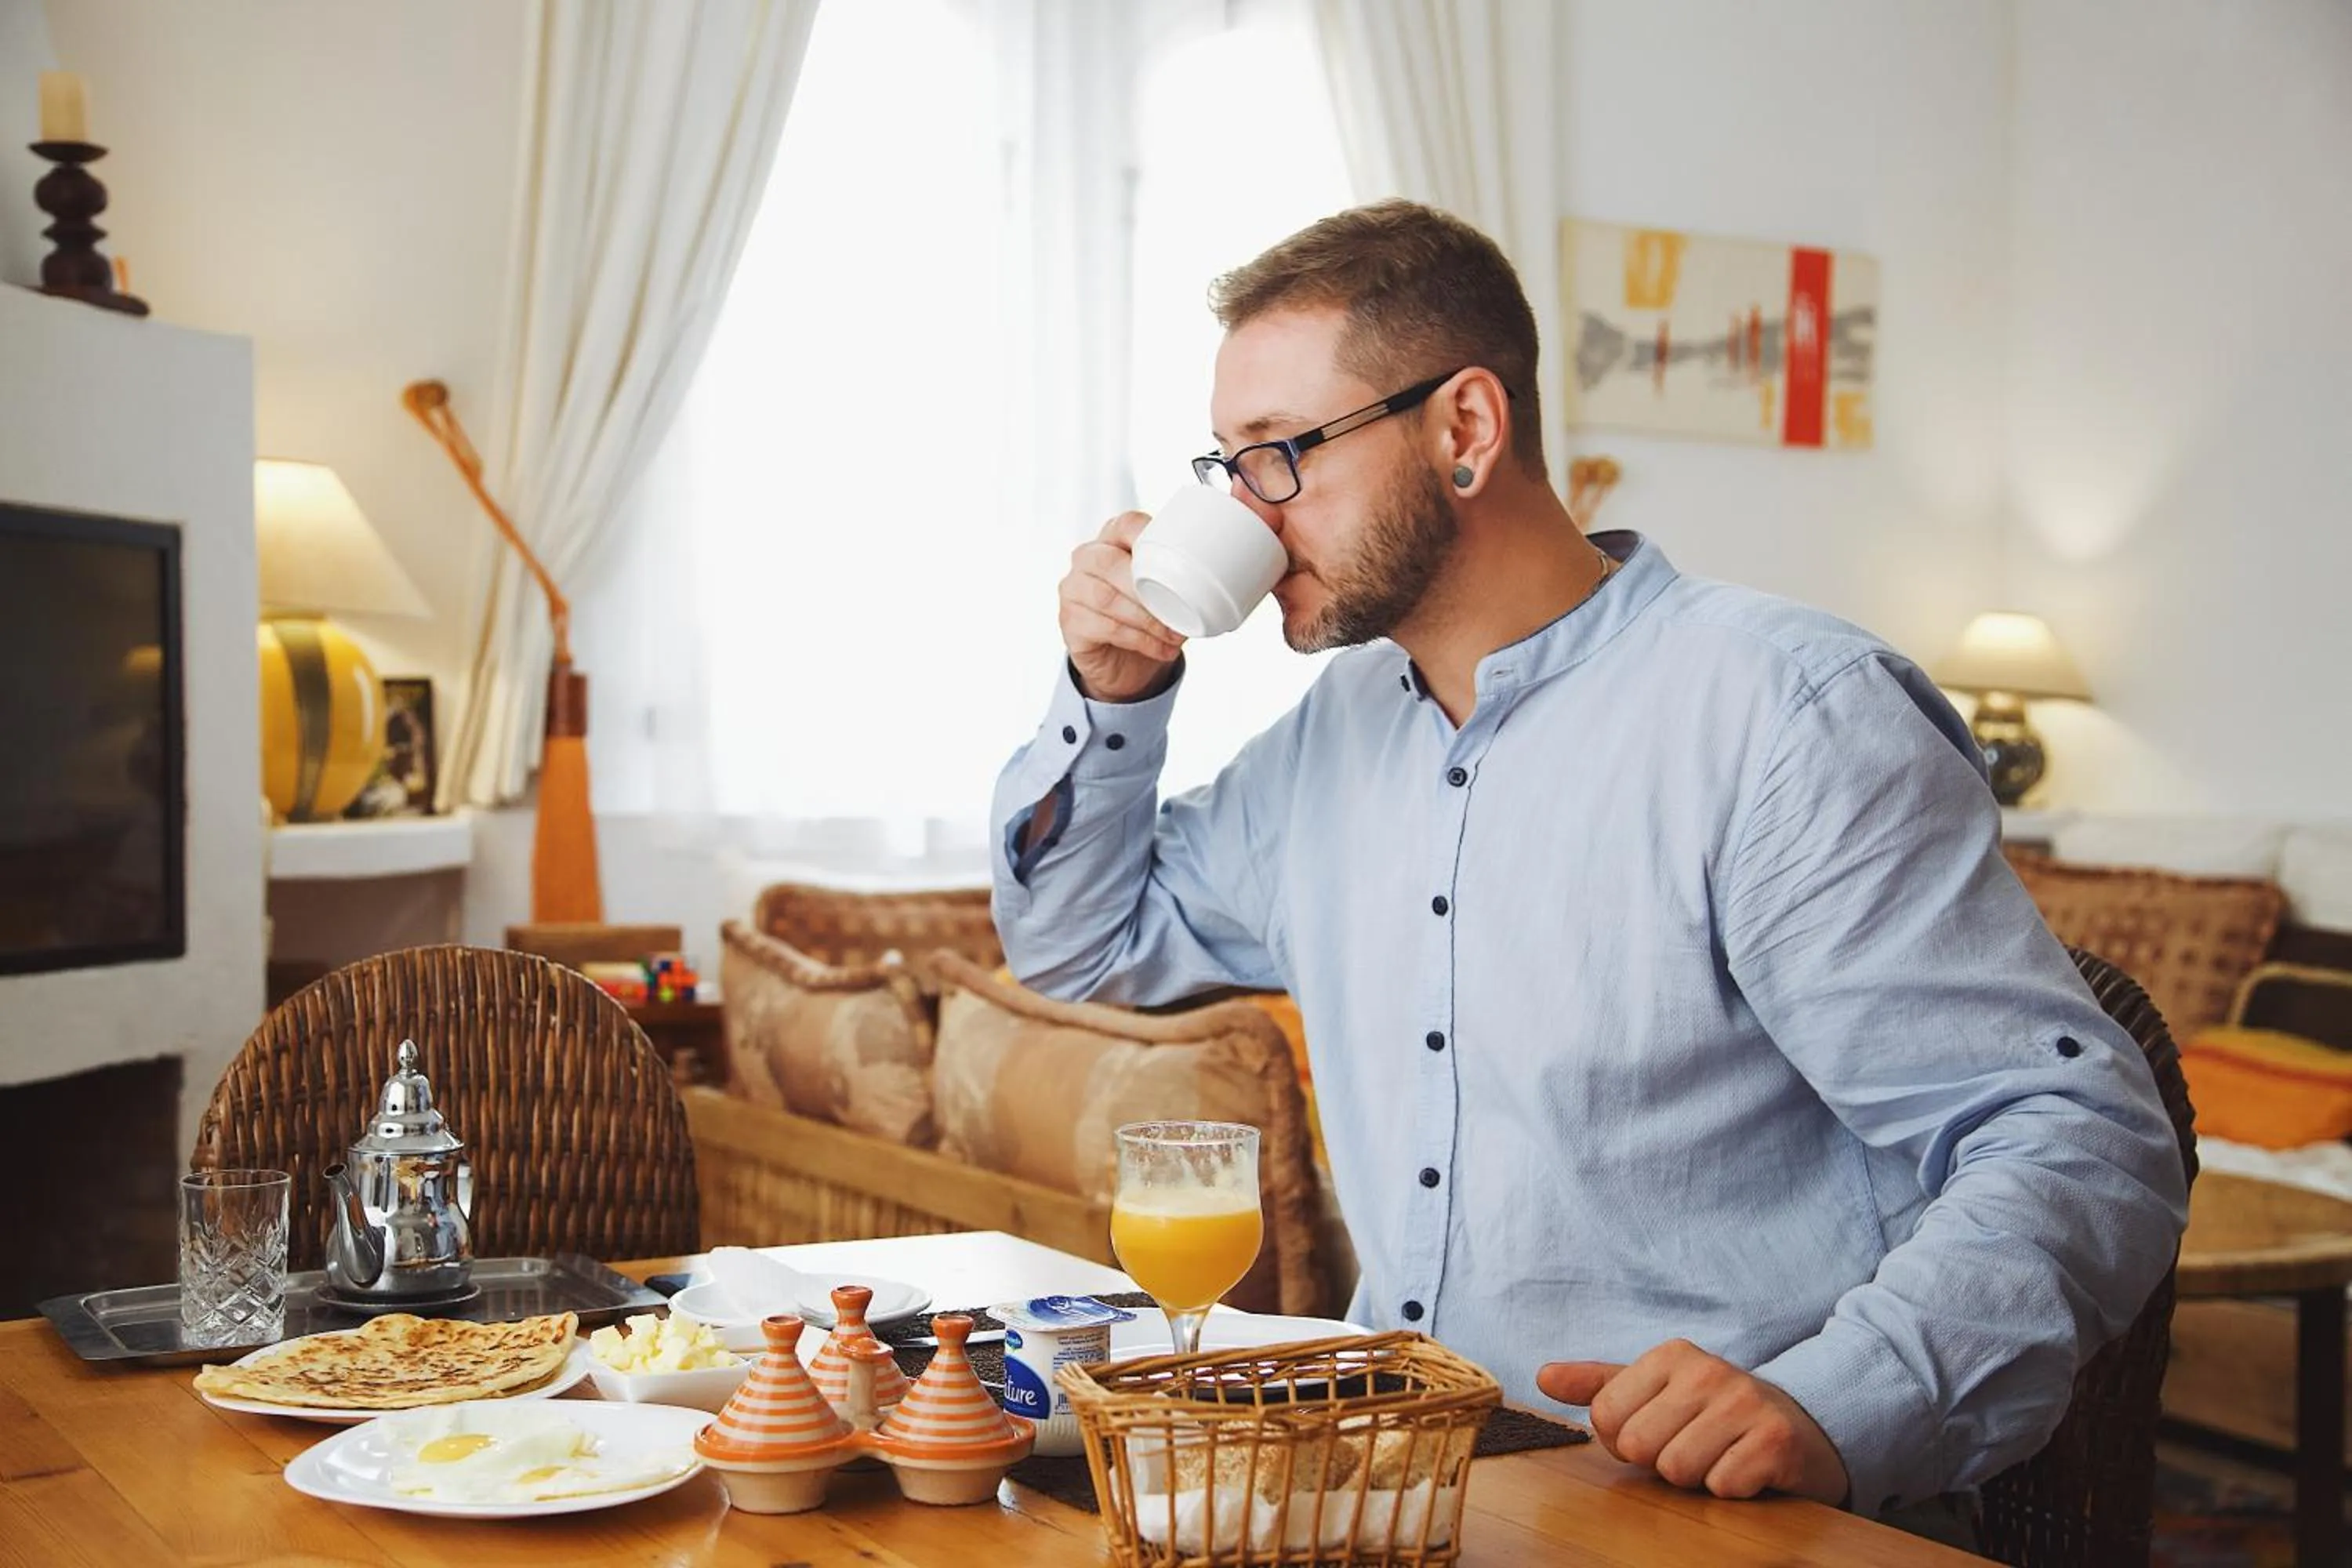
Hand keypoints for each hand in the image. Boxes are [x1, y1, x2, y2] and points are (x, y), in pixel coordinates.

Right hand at [1060, 510, 1184, 702]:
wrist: (1126, 661)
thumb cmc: (1152, 614)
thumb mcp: (1172, 588)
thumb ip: (1196, 569)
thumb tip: (1253, 557)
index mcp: (1113, 538)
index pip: (1125, 523)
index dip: (1145, 533)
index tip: (1175, 552)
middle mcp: (1086, 558)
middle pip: (1108, 562)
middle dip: (1145, 588)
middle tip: (1179, 611)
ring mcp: (1072, 590)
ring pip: (1104, 597)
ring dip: (1146, 618)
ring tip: (1175, 635)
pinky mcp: (1069, 622)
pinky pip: (1102, 627)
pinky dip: (1137, 639)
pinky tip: (1160, 648)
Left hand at [1536, 1340, 1848, 1503]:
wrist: (1801, 1427)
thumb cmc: (1713, 1413)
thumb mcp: (1655, 1390)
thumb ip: (1597, 1384)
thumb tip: (1541, 1377)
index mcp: (1669, 1355)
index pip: (1605, 1417)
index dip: (1624, 1441)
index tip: (1657, 1431)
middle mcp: (1707, 1371)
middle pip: (1638, 1446)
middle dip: (1660, 1461)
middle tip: (1691, 1446)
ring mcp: (1744, 1403)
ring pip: (1677, 1470)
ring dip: (1695, 1477)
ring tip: (1717, 1456)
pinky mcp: (1775, 1440)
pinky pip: (1721, 1486)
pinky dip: (1730, 1489)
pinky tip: (1745, 1469)